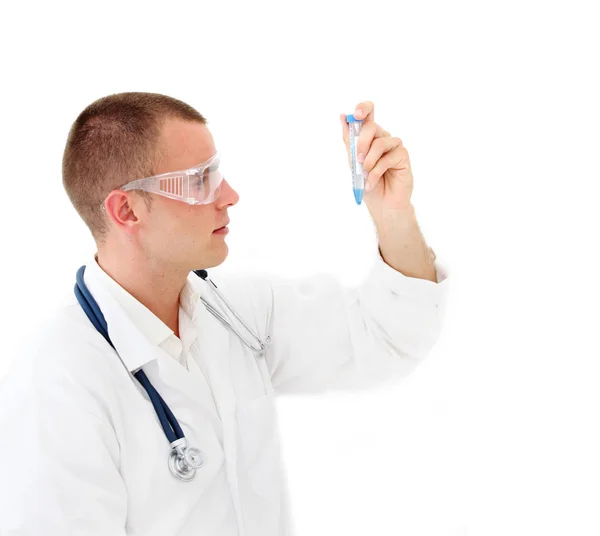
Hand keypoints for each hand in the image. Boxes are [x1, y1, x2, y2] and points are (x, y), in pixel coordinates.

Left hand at [339, 101, 413, 215]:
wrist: (382, 204)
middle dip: (361, 143)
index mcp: (370, 137)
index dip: (363, 108)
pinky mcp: (403, 156)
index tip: (355, 115)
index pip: (368, 113)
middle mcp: (383, 138)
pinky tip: (372, 182)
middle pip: (372, 127)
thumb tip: (343, 116)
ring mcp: (394, 146)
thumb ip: (349, 141)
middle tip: (358, 160)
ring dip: (368, 161)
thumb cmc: (368, 184)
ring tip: (365, 175)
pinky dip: (376, 172)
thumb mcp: (353, 163)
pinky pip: (388, 158)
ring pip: (379, 143)